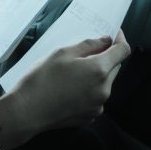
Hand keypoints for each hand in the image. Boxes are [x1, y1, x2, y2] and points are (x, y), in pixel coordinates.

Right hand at [9, 30, 130, 135]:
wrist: (27, 111)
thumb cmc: (41, 80)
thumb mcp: (62, 53)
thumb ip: (89, 45)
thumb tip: (105, 41)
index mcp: (99, 70)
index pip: (123, 51)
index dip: (120, 39)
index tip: (114, 34)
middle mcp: (104, 89)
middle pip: (115, 67)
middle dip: (106, 57)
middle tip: (86, 51)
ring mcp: (98, 105)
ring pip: (106, 82)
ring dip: (97, 74)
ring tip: (73, 72)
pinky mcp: (91, 115)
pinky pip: (97, 96)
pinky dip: (90, 89)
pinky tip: (71, 87)